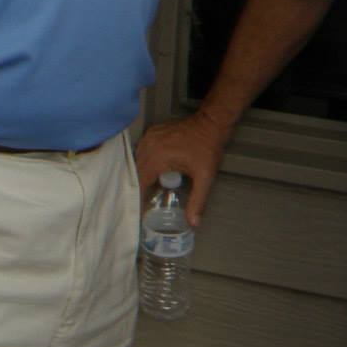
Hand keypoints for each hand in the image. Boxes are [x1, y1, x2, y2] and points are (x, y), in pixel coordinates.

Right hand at [135, 112, 229, 226]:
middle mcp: (148, 146)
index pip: (140, 181)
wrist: (210, 123)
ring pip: (137, 159)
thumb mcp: (205, 178)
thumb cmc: (207, 150)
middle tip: (144, 200)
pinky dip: (143, 160)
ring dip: (140, 172)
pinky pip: (141, 149)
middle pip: (136, 170)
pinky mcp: (152, 132)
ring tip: (147, 187)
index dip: (139, 195)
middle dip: (139, 185)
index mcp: (157, 158)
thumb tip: (193, 223)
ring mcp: (149, 136)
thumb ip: (197, 201)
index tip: (140, 208)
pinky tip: (151, 169)